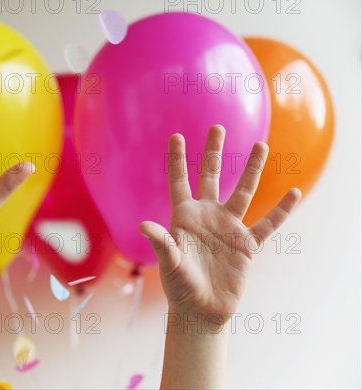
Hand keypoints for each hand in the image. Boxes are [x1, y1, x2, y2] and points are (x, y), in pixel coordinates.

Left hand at [140, 125, 300, 321]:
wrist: (201, 311)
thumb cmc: (180, 287)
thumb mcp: (169, 263)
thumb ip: (162, 242)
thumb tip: (144, 225)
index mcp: (184, 217)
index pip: (179, 181)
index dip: (177, 159)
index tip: (176, 136)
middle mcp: (207, 216)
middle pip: (211, 176)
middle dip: (213, 152)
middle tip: (217, 127)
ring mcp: (228, 228)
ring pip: (242, 192)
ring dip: (251, 169)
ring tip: (260, 145)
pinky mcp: (246, 245)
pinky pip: (268, 224)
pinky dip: (281, 211)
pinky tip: (293, 193)